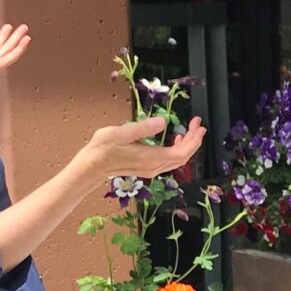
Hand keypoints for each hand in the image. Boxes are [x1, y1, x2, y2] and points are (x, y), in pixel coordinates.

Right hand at [79, 115, 206, 181]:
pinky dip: (178, 150)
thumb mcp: (122, 133)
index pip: (181, 152)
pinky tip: (176, 140)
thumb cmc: (103, 148)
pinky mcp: (148, 168)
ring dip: (187, 145)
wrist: (92, 167)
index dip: (194, 140)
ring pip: (177, 160)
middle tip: (198, 124)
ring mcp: (152, 169)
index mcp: (151, 158)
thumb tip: (163, 122)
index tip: (198, 125)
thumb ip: (144, 128)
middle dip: (194, 141)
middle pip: (183, 157)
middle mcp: (155, 166)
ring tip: (191, 130)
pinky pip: (169, 160)